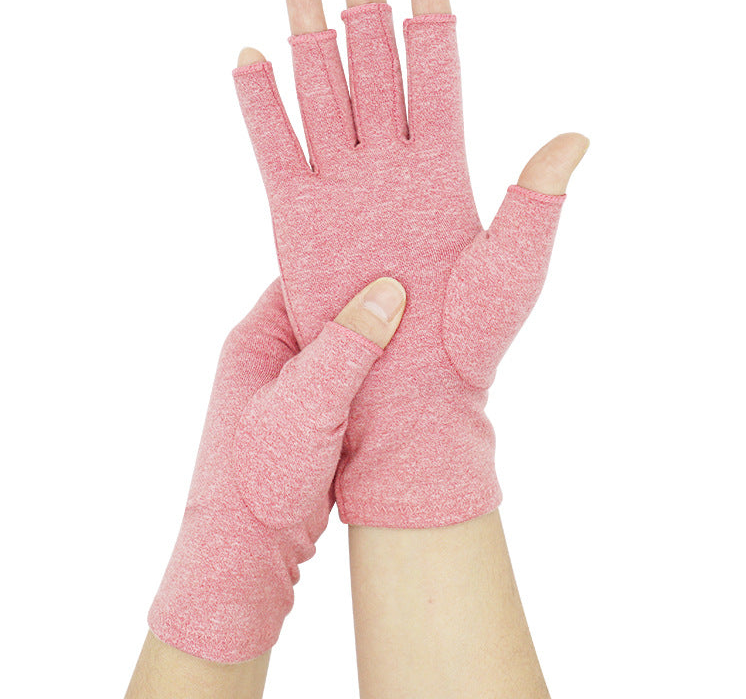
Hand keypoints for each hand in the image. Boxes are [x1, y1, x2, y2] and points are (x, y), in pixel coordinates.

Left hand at [147, 276, 404, 661]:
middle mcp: (273, 361)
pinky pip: (354, 388)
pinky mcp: (316, 424)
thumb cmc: (261, 478)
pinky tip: (416, 376)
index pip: (303, 283)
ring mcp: (295, 394)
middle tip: (425, 288)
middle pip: (329, 316)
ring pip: (346, 355)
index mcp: (257, 341)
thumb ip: (346, 347)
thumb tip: (389, 290)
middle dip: (372, 307)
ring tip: (430, 327)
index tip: (395, 255)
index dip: (346, 267)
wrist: (247, 558)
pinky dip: (380, 383)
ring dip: (380, 349)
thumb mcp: (306, 405)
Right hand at [233, 0, 588, 527]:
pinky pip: (275, 149)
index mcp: (445, 169)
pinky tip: (251, 57)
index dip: (430, 19)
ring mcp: (342, 187)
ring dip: (309, 40)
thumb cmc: (471, 342)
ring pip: (322, 95)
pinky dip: (261, 107)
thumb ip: (536, 201)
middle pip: (375, 68)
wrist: (412, 396)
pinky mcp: (298, 218)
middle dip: (363, 8)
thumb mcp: (515, 270)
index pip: (437, 74)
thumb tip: (576, 137)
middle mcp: (390, 166)